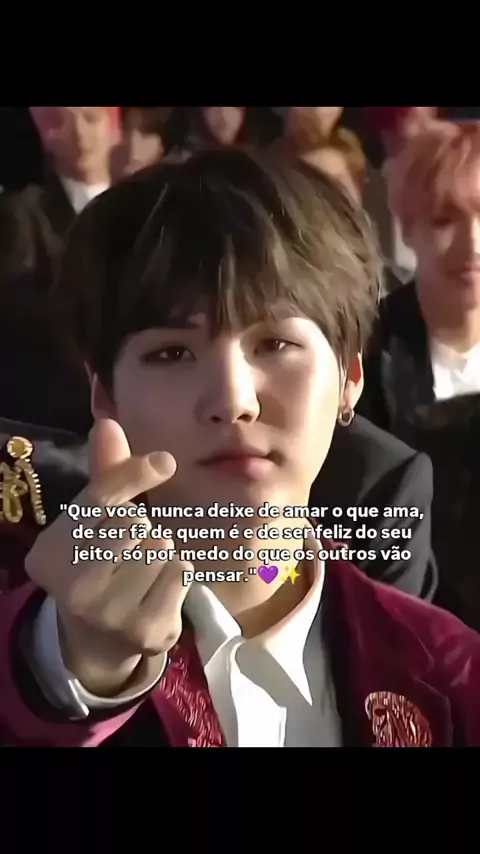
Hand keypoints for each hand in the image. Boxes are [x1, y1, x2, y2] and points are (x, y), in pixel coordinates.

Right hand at [25, 418, 193, 695]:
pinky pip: (180, 572)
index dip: (134, 473)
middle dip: (140, 527)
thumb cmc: (101, 563)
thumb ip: (106, 476)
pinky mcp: (146, 630)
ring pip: (159, 545)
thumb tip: (108, 423)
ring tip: (142, 573)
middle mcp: (71, 586)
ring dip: (161, 552)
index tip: (165, 462)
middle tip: (127, 550)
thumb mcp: (95, 521)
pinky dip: (178, 574)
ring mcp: (108, 613)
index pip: (100, 497)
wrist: (102, 639)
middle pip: (134, 521)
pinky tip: (159, 590)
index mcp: (50, 552)